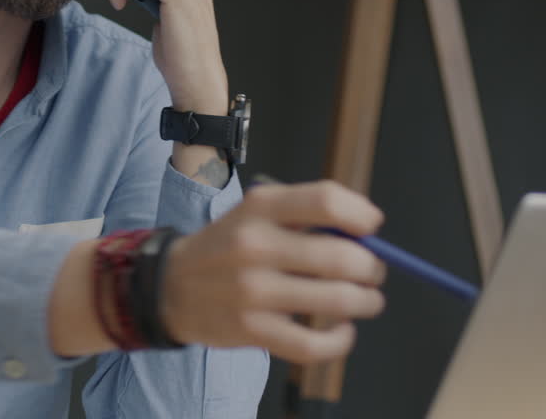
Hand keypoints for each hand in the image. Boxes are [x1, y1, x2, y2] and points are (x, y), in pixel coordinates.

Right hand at [160, 180, 387, 363]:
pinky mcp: (252, 331)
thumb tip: (367, 233)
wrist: (172, 286)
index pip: (326, 201)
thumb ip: (307, 212)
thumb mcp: (256, 211)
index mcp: (260, 207)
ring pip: (337, 301)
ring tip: (365, 301)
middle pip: (341, 257)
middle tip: (373, 273)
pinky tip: (341, 331)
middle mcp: (254, 246)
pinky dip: (340, 341)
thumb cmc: (228, 247)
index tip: (372, 227)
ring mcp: (252, 291)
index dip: (362, 215)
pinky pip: (314, 344)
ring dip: (366, 302)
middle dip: (372, 268)